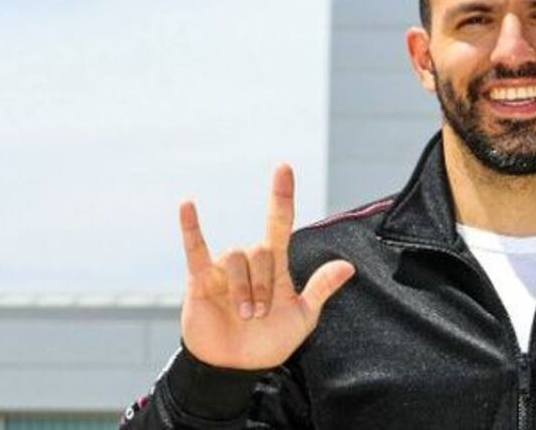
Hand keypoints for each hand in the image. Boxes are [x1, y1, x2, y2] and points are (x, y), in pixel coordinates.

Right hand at [178, 164, 354, 369]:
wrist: (236, 367)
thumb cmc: (269, 342)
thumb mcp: (302, 318)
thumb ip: (320, 289)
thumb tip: (349, 266)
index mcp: (275, 266)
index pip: (279, 222)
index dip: (281, 196)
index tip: (284, 169)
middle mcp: (250, 262)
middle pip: (260, 250)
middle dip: (263, 284)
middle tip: (260, 314)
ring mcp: (225, 270)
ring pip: (236, 257)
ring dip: (244, 288)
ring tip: (244, 314)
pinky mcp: (201, 280)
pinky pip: (195, 249)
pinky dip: (190, 227)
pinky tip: (186, 204)